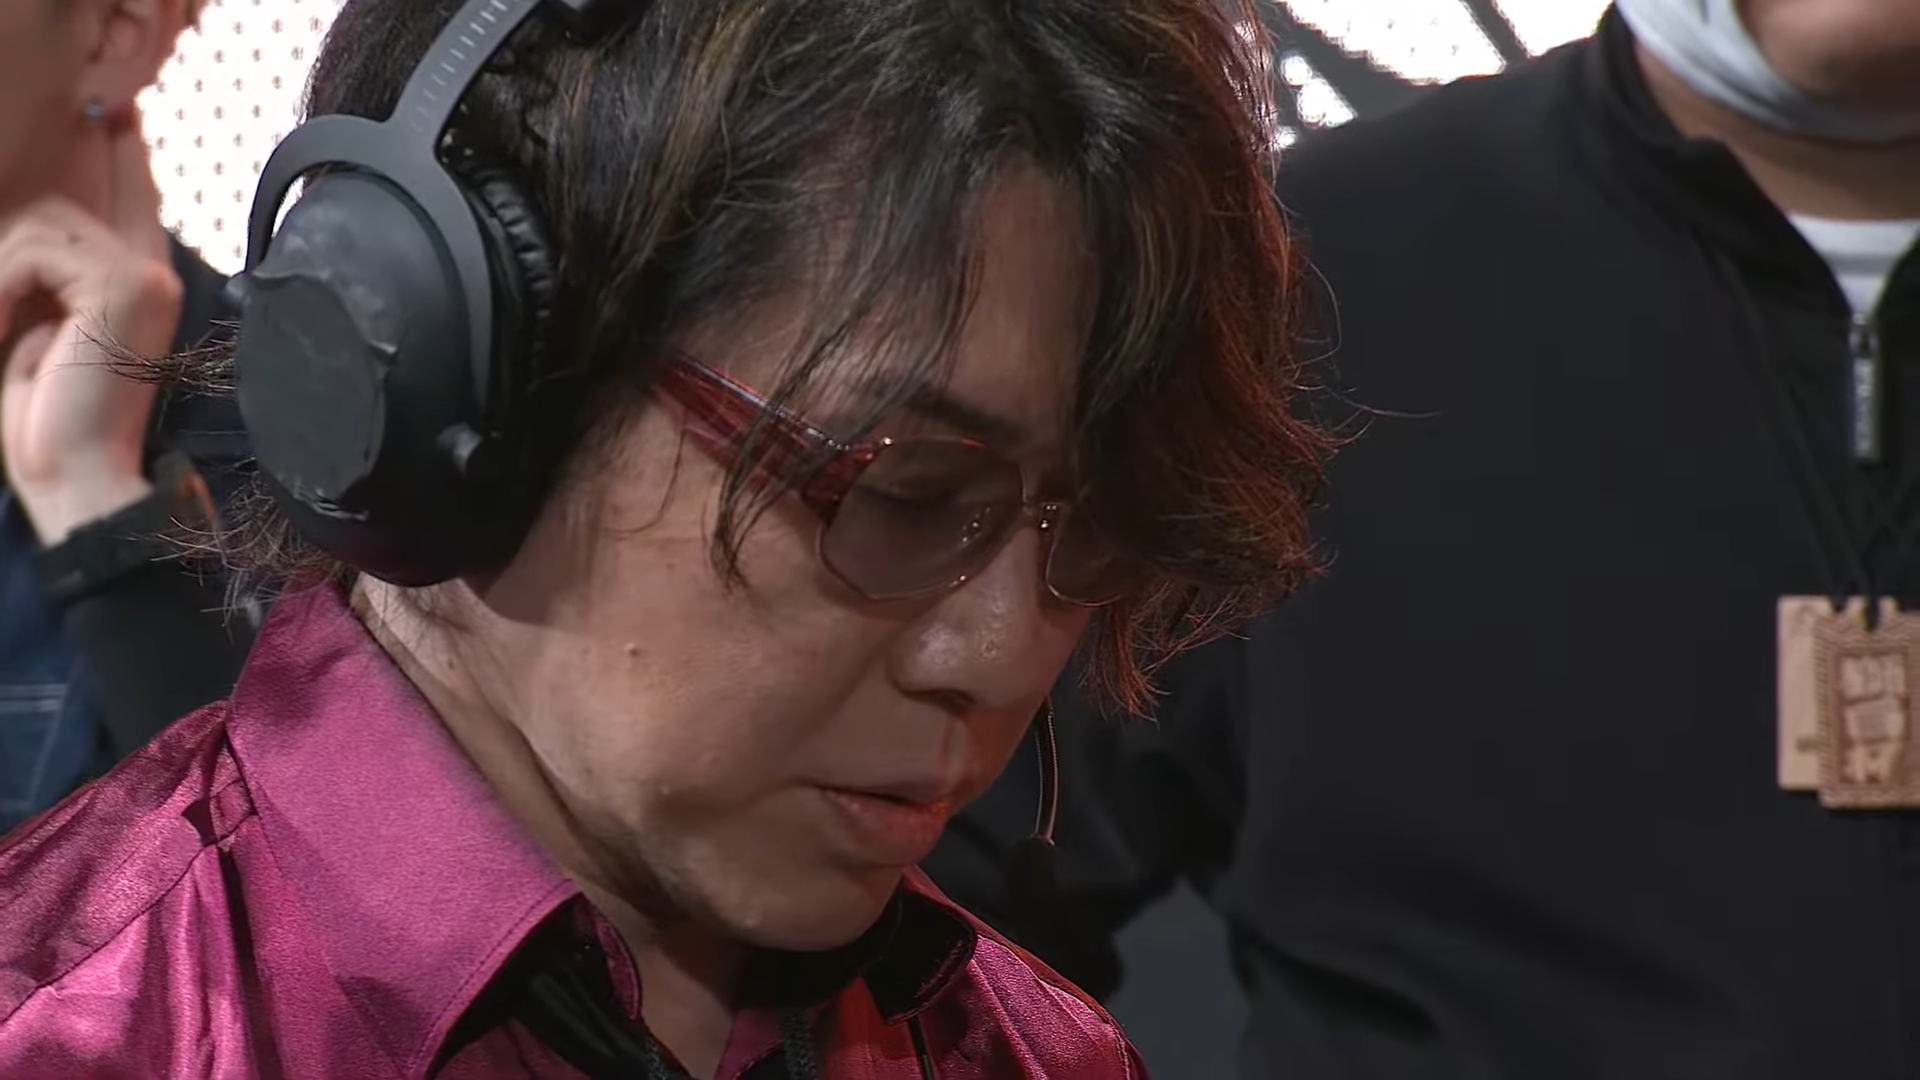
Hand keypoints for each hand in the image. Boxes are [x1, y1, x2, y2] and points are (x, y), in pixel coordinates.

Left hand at [0, 109, 181, 544]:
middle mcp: (154, 271)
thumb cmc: (48, 421)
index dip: (120, 153)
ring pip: (40, 220)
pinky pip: (35, 248)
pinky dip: (1, 287)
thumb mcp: (36, 329)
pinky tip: (5, 330)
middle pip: (64, 201)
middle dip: (18, 236)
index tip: (112, 116)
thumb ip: (49, 274)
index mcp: (141, 287)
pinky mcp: (127, 283)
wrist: (78, 478)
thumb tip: (36, 223)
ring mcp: (146, 274)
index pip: (131, 196)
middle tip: (15, 286)